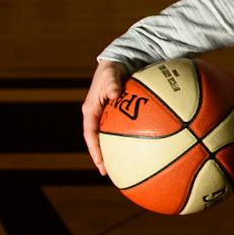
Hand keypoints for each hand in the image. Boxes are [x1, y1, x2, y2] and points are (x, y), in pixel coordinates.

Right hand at [81, 60, 127, 174]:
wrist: (119, 61)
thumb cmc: (113, 66)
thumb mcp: (111, 71)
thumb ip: (111, 81)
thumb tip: (113, 93)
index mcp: (91, 109)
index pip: (90, 134)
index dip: (94, 149)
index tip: (101, 163)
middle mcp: (98, 115)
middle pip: (99, 141)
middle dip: (103, 158)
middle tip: (110, 173)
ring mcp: (108, 116)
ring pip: (110, 138)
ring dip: (115, 153)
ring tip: (125, 168)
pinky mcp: (118, 115)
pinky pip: (122, 131)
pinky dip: (129, 142)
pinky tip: (143, 150)